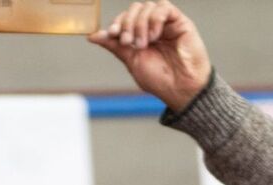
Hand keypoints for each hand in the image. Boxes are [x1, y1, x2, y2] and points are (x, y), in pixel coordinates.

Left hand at [88, 2, 210, 112]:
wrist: (180, 88)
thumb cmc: (159, 79)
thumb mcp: (132, 61)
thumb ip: (115, 46)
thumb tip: (92, 36)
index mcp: (140, 36)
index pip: (126, 18)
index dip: (118, 22)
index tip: (113, 33)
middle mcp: (152, 27)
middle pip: (135, 9)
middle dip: (127, 23)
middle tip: (128, 41)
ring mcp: (165, 24)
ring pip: (148, 7)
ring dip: (140, 24)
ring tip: (143, 44)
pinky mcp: (179, 22)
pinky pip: (164, 8)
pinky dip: (155, 19)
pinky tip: (155, 36)